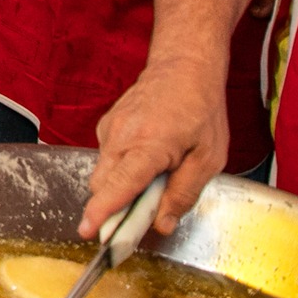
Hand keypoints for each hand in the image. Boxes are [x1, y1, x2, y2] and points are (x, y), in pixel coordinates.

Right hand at [82, 59, 227, 238]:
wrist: (183, 67)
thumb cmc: (201, 109)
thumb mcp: (209, 158)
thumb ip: (184, 193)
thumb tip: (162, 224)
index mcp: (148, 145)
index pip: (119, 185)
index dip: (103, 211)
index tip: (89, 231)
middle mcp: (121, 136)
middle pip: (103, 185)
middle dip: (114, 206)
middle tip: (144, 213)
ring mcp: (109, 128)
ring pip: (103, 173)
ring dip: (120, 186)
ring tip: (156, 177)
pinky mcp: (106, 125)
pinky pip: (107, 158)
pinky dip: (121, 168)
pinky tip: (147, 158)